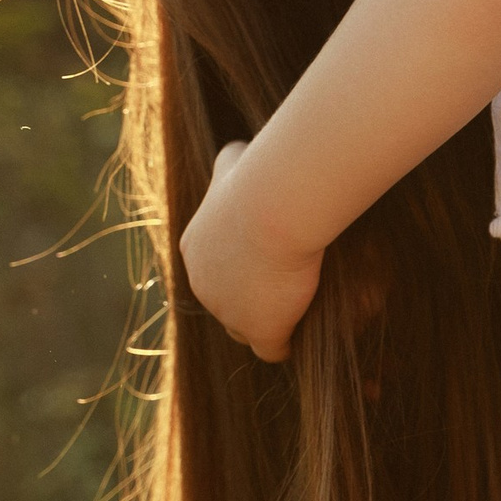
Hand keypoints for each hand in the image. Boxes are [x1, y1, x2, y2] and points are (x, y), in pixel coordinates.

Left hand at [177, 140, 323, 361]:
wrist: (273, 206)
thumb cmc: (258, 178)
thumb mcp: (235, 160)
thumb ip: (231, 162)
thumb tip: (239, 150)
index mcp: (196, 249)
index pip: (215, 270)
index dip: (241, 269)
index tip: (266, 263)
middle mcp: (204, 285)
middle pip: (226, 304)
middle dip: (250, 300)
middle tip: (284, 289)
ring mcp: (229, 312)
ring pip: (244, 330)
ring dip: (267, 324)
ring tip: (296, 315)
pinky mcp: (260, 330)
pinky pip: (272, 350)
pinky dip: (286, 343)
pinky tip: (305, 333)